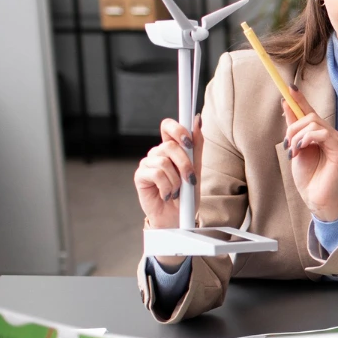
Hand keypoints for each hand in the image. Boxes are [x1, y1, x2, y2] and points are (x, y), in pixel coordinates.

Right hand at [134, 116, 202, 255]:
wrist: (178, 218)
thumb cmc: (186, 195)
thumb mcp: (196, 170)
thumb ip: (196, 146)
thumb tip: (197, 120)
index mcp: (171, 149)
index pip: (168, 126)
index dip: (177, 128)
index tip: (189, 140)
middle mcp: (157, 153)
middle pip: (170, 145)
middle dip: (185, 164)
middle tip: (190, 179)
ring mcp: (147, 163)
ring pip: (164, 161)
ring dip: (176, 180)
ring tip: (177, 192)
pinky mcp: (140, 176)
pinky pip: (156, 174)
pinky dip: (167, 187)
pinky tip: (167, 195)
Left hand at [282, 87, 337, 221]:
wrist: (315, 198)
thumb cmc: (307, 177)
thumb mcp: (295, 148)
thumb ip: (293, 127)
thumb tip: (286, 103)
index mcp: (321, 134)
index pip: (311, 111)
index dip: (301, 99)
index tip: (289, 87)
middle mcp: (332, 135)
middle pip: (310, 116)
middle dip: (293, 127)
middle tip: (287, 145)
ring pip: (313, 123)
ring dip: (297, 136)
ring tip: (294, 152)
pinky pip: (322, 133)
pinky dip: (307, 139)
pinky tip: (302, 149)